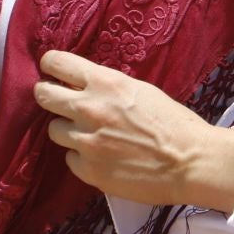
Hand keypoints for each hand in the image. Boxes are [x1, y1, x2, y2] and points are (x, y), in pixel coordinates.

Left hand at [34, 53, 233, 211]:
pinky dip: (83, 157)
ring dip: (69, 130)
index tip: (50, 69)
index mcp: (105, 83)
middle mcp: (89, 109)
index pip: (57, 63)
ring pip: (54, 130)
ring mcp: (85, 142)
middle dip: (47, 95)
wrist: (190, 162)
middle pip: (43, 95)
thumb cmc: (174, 123)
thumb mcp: (141, 91)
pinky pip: (71, 158)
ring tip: (91, 135)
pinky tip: (103, 157)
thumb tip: (86, 88)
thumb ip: (109, 88)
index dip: (50, 65)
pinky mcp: (88, 170)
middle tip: (56, 100)